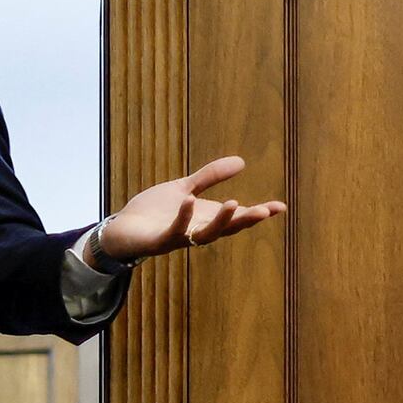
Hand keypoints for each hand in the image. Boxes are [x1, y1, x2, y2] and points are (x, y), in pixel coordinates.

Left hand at [97, 156, 286, 260]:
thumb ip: (209, 177)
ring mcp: (178, 238)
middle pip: (226, 229)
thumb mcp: (185, 189)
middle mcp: (196, 231)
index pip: (236, 218)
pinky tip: (190, 200)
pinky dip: (183, 218)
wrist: (122, 228)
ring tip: (234, 203)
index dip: (258, 213)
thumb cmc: (153, 212)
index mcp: (205, 219)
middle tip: (265, 211)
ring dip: (220, 221)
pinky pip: (174, 232)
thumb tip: (242, 161)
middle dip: (245, 220)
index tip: (280, 207)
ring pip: (205, 234)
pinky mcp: (158, 241)